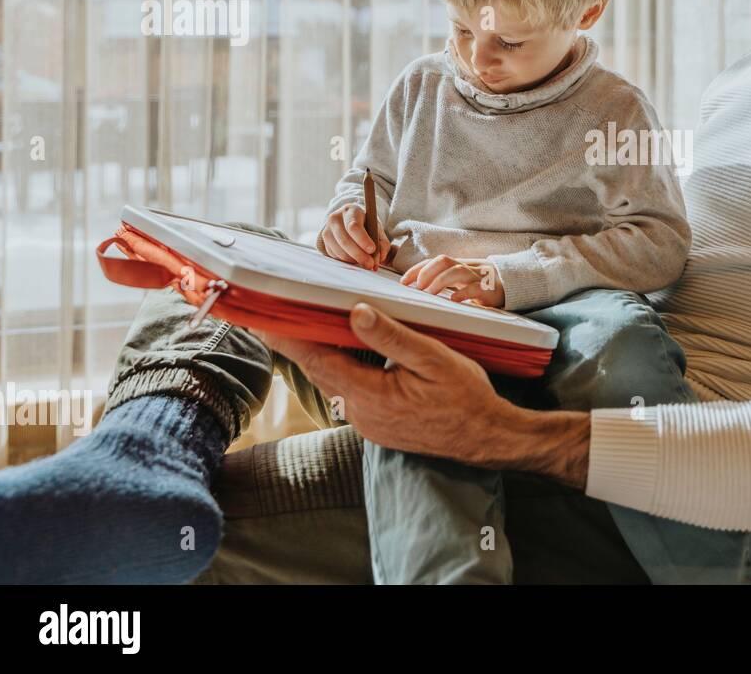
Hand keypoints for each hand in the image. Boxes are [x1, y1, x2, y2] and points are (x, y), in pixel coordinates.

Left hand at [254, 305, 590, 486]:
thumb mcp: (434, 358)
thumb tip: (356, 312)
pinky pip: (350, 393)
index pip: (318, 360)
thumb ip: (392, 336)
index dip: (289, 337)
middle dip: (299, 342)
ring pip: (334, 382)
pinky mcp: (378, 426)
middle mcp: (362, 413)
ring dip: (321, 355)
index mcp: (372, 394)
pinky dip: (342, 369)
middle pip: (320, 371)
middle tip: (280, 312)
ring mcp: (368, 423)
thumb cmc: (466, 396)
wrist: (485, 437)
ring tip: (309, 324)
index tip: (264, 317)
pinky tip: (348, 351)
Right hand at [319, 204, 389, 270]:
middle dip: (359, 255)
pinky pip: (335, 256)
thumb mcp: (377, 228)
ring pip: (339, 251)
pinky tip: (355, 258)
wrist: (349, 220)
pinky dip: (347, 260)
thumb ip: (382, 242)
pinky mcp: (324, 242)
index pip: (354, 226)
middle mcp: (335, 219)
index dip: (363, 240)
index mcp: (350, 211)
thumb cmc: (366, 224)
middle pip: (345, 240)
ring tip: (365, 261)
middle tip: (370, 264)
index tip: (372, 249)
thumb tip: (380, 258)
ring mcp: (327, 230)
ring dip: (354, 260)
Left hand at [399, 255, 505, 306]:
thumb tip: (418, 287)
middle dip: (427, 272)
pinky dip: (463, 292)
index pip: (433, 261)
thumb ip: (443, 279)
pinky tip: (454, 299)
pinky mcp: (488, 290)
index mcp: (457, 266)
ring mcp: (477, 277)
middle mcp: (466, 268)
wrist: (512, 285)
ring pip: (457, 271)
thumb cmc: (481, 284)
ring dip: (440, 281)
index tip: (403, 281)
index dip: (417, 269)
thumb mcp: (461, 280)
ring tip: (429, 293)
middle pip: (444, 261)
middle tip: (417, 287)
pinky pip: (475, 288)